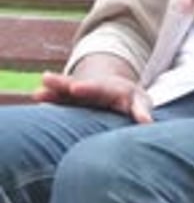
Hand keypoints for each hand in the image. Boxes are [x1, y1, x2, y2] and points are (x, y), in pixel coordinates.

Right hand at [33, 70, 152, 123]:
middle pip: (77, 84)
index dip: (88, 88)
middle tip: (49, 80)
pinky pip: (59, 97)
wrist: (120, 90)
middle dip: (64, 84)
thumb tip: (147, 122)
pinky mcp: (72, 98)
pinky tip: (37, 96)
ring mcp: (81, 92)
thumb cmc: (132, 100)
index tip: (76, 88)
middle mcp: (93, 87)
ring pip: (65, 89)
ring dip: (53, 89)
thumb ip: (141, 110)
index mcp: (110, 89)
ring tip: (37, 92)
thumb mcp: (140, 101)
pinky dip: (50, 96)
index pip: (99, 88)